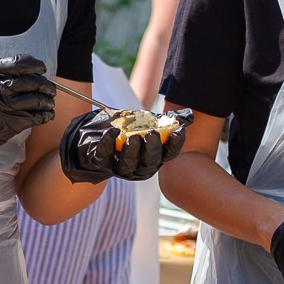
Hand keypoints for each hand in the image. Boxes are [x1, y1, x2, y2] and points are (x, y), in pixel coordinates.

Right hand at [0, 55, 56, 169]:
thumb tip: (26, 72)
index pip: (21, 63)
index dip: (35, 66)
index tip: (41, 69)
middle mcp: (0, 87)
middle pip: (33, 82)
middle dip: (46, 86)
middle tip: (50, 90)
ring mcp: (6, 106)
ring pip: (37, 100)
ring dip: (47, 102)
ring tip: (49, 103)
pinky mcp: (11, 123)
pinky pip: (35, 117)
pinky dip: (44, 116)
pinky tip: (46, 115)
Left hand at [58, 108, 191, 183]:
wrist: (95, 137)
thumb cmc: (126, 131)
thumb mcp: (145, 123)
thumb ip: (166, 120)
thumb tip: (188, 116)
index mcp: (153, 158)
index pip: (169, 155)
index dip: (175, 144)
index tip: (178, 131)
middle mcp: (139, 167)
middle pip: (150, 163)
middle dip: (152, 149)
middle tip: (153, 134)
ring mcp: (119, 168)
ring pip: (129, 165)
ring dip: (132, 151)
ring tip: (133, 137)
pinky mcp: (101, 162)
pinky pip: (105, 156)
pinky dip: (108, 144)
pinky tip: (112, 132)